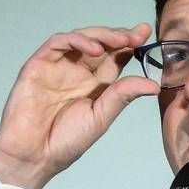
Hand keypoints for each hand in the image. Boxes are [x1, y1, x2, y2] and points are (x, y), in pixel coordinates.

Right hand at [0, 24, 161, 188]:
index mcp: (94, 85)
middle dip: (119, 36)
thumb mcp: (101, 117)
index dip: (130, 44)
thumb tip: (154, 85)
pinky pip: (58, 43)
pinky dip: (77, 40)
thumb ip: (123, 96)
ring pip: (80, 38)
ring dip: (101, 35)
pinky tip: (95, 49)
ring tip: (120, 41)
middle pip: (100, 43)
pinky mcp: (39, 64)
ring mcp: (57, 66)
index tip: (146, 33)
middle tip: (137, 36)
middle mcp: (77, 72)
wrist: (34, 155)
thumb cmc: (66, 141)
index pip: (115, 57)